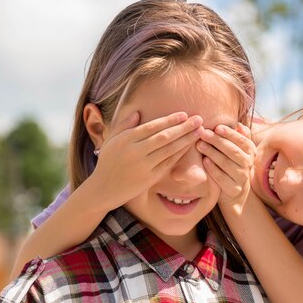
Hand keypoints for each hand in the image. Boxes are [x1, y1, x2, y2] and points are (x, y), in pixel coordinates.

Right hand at [89, 111, 203, 210]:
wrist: (103, 189)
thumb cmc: (108, 162)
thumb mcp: (111, 141)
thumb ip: (124, 125)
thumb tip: (138, 112)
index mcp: (126, 139)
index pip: (152, 126)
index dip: (170, 120)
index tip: (184, 114)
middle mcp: (135, 152)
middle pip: (164, 137)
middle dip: (184, 127)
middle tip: (199, 119)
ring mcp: (143, 166)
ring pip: (169, 150)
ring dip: (186, 140)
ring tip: (199, 131)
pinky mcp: (149, 178)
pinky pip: (168, 163)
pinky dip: (180, 154)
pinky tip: (189, 147)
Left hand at [197, 123, 255, 209]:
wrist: (233, 188)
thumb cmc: (231, 161)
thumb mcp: (237, 148)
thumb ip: (238, 136)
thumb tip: (239, 125)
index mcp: (250, 151)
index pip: (241, 140)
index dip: (230, 133)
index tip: (217, 127)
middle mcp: (248, 163)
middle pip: (233, 151)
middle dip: (217, 141)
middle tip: (203, 134)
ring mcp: (242, 177)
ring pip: (226, 163)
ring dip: (212, 153)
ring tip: (200, 145)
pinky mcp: (234, 189)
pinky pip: (222, 177)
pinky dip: (213, 169)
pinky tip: (205, 161)